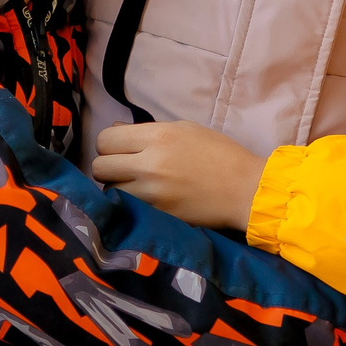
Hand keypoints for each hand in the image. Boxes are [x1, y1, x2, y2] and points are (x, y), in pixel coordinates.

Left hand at [90, 121, 266, 231]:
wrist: (245, 190)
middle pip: (100, 167)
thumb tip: (114, 132)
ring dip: (118, 189)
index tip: (120, 150)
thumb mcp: (185, 129)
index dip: (109, 145)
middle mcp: (149, 165)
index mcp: (157, 137)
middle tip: (124, 170)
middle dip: (108, 167)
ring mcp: (152, 195)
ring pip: (109, 192)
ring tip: (135, 187)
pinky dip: (131, 206)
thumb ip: (147, 130)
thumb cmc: (219, 154)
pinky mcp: (158, 216)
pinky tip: (146, 201)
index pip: (105, 140)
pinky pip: (128, 210)